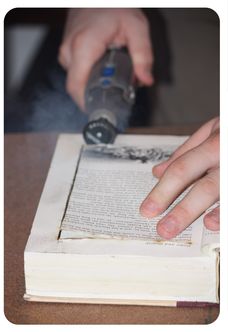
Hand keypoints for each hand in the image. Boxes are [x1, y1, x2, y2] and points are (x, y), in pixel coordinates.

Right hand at [58, 8, 153, 108]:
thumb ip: (143, 55)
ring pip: (76, 81)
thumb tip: (145, 80)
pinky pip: (76, 73)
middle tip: (113, 94)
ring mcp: (66, 51)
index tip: (100, 111)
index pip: (77, 87)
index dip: (86, 104)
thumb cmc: (114, 5)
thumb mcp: (136, 28)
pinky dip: (88, 77)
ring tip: (110, 78)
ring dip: (92, 86)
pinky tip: (102, 69)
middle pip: (76, 88)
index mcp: (84, 47)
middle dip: (94, 96)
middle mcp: (70, 50)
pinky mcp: (68, 52)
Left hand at [140, 117, 219, 239]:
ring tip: (197, 231)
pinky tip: (217, 224)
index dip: (162, 191)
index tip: (147, 210)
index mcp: (215, 143)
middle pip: (204, 188)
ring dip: (213, 217)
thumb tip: (157, 172)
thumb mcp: (212, 129)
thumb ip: (185, 150)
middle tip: (163, 231)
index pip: (182, 170)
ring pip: (226, 194)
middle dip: (182, 211)